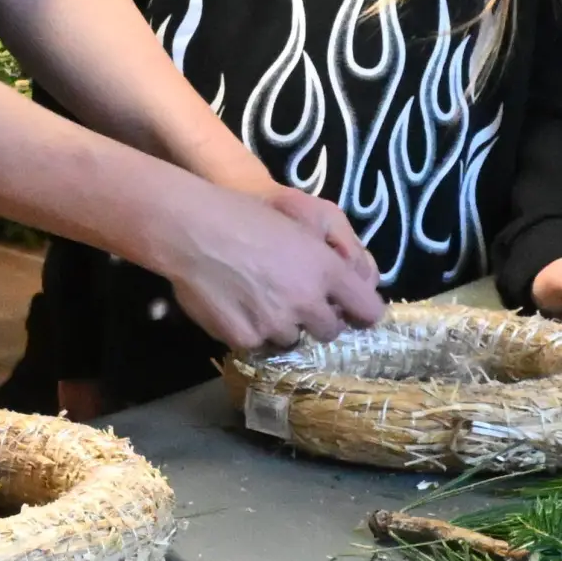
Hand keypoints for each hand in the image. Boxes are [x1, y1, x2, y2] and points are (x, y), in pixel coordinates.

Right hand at [158, 187, 384, 352]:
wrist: (193, 229)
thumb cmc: (244, 215)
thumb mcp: (297, 226)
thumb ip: (324, 260)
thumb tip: (339, 289)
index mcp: (326, 270)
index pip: (368, 310)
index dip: (361, 313)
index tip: (350, 312)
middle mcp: (308, 301)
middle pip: (330, 331)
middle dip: (316, 320)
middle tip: (293, 303)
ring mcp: (277, 324)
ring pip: (292, 339)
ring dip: (281, 327)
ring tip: (256, 302)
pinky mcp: (247, 340)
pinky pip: (258, 345)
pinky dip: (250, 331)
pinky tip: (234, 308)